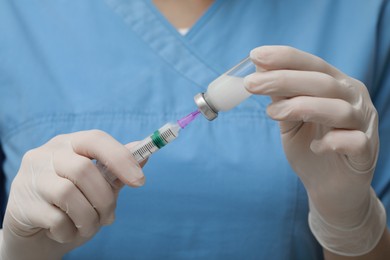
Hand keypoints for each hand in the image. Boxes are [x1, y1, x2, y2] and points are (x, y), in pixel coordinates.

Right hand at [0, 130, 144, 259]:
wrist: (36, 231)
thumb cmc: (72, 203)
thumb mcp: (97, 185)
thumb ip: (117, 169)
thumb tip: (145, 152)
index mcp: (69, 144)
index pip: (96, 139)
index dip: (121, 158)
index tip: (140, 181)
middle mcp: (46, 154)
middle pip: (84, 169)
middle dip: (105, 199)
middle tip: (109, 217)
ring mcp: (31, 177)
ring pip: (69, 194)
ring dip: (89, 218)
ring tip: (89, 226)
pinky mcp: (21, 204)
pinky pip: (55, 219)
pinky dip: (70, 231)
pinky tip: (67, 232)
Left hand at [244, 46, 385, 255]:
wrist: (330, 187)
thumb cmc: (310, 147)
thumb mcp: (290, 120)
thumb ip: (281, 98)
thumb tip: (259, 71)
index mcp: (336, 86)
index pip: (313, 64)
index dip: (285, 58)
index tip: (255, 55)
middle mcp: (353, 99)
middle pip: (322, 82)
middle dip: (283, 80)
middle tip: (250, 84)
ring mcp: (363, 124)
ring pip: (338, 108)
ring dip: (302, 107)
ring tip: (272, 114)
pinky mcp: (367, 152)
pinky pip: (354, 141)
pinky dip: (332, 141)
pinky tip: (316, 147)